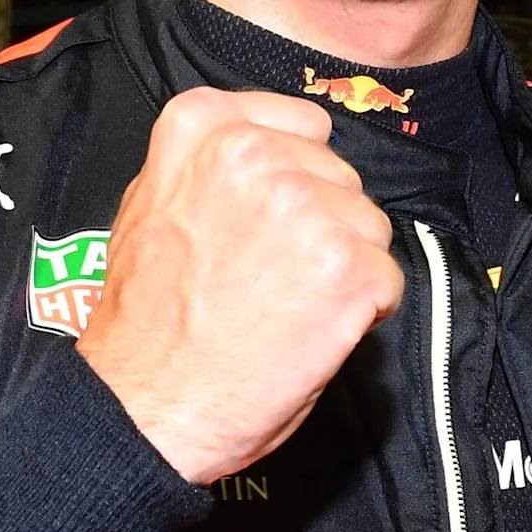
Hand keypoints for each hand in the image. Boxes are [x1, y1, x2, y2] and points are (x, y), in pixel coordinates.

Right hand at [76, 88, 402, 483]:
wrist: (145, 405)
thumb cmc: (145, 322)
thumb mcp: (145, 206)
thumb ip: (204, 167)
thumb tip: (261, 161)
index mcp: (202, 127)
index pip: (304, 126)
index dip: (298, 178)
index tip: (270, 217)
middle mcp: (255, 154)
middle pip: (339, 178)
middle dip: (321, 225)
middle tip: (269, 277)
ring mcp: (304, 208)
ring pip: (368, 226)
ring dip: (343, 268)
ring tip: (285, 307)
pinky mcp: (346, 266)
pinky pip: (387, 279)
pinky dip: (362, 312)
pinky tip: (309, 331)